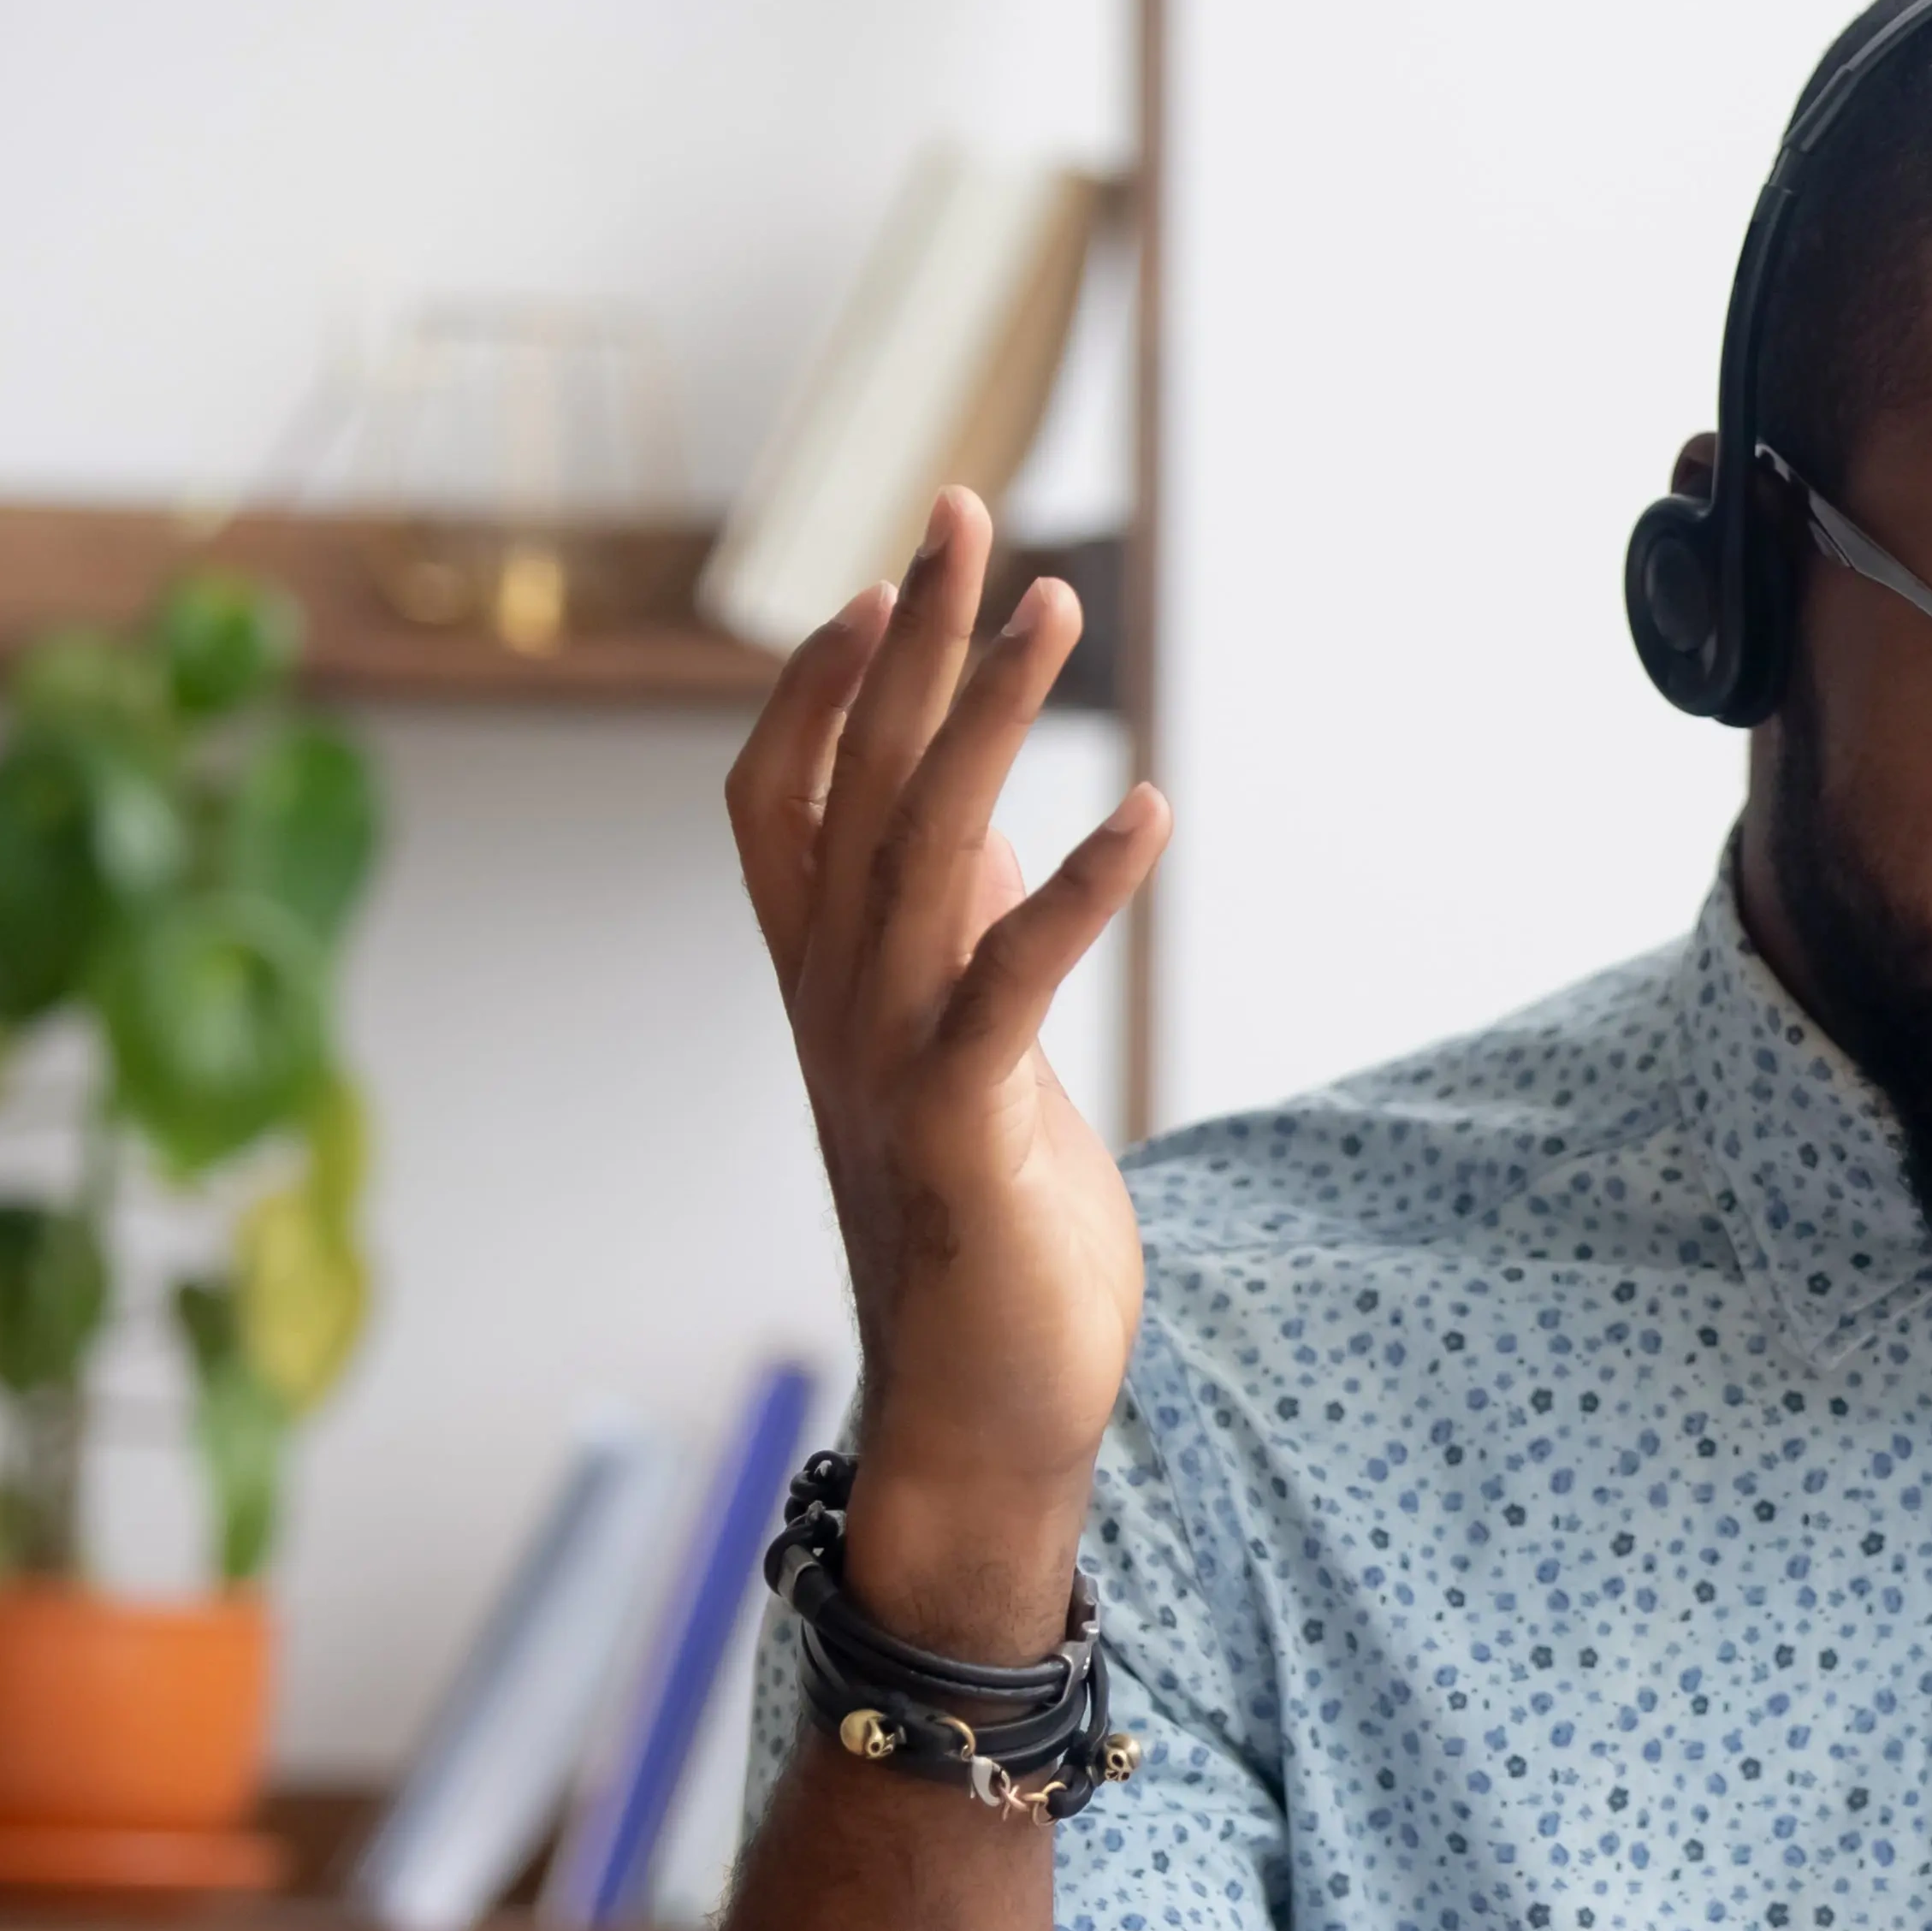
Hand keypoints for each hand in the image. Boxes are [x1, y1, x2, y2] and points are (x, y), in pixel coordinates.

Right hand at [725, 488, 1167, 1655]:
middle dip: (913, 639)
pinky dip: (1076, 890)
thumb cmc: (985, 1234)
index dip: (826, 682)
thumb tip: (986, 819)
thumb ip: (961, 941)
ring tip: (1057, 606)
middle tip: (968, 510)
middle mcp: (836, 1005)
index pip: (787, 796)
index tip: (889, 574)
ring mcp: (889, 1061)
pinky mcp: (963, 1127)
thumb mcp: (972, 1060)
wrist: (983, 1420)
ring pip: (921, 848)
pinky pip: (1009, 981)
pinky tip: (1144, 811)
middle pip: (858, 781)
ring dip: (990, 717)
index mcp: (831, 987)